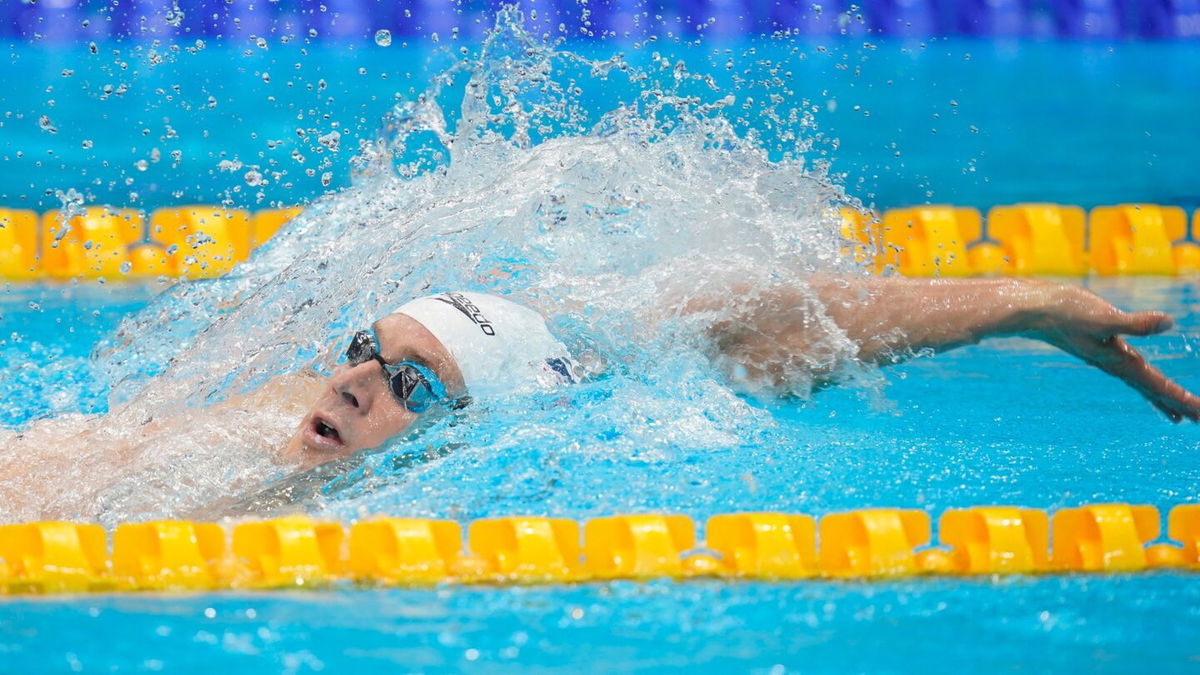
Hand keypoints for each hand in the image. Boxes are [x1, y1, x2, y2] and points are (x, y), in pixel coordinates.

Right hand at [1032, 285, 1199, 421]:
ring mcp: (1107, 357)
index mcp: (1120, 361)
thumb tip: (1170, 322)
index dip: (1184, 401)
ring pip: (1142, 384)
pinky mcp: (1100, 347)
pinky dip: (1144, 381)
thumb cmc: (1065, 311)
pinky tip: (1142, 378)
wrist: (1030, 309)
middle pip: (1154, 391)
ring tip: (1179, 415)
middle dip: (1180, 406)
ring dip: (1162, 399)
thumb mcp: (1103, 317)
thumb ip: (1136, 323)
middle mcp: (1116, 364)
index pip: (1160, 386)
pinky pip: (1130, 371)